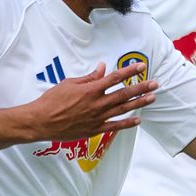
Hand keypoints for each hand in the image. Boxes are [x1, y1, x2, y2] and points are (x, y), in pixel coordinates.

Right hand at [28, 62, 156, 139]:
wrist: (41, 122)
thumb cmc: (52, 100)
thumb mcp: (69, 83)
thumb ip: (89, 77)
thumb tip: (102, 68)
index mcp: (91, 90)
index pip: (115, 78)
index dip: (129, 71)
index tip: (141, 66)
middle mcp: (97, 104)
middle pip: (124, 94)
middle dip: (141, 88)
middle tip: (155, 83)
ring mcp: (97, 118)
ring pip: (123, 109)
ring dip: (139, 103)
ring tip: (152, 98)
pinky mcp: (94, 129)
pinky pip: (114, 126)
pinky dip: (127, 124)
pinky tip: (138, 120)